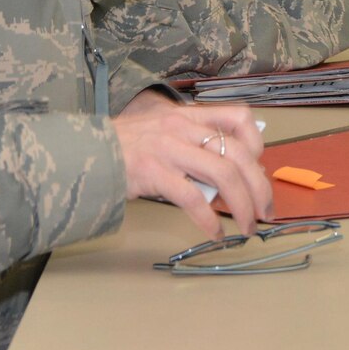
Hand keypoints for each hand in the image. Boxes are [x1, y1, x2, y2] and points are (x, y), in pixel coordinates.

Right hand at [113, 94, 272, 235]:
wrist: (83, 154)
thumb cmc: (125, 149)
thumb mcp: (162, 134)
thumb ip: (193, 146)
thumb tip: (228, 178)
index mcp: (187, 115)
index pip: (239, 117)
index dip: (257, 144)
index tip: (259, 168)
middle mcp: (181, 127)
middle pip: (238, 154)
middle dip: (259, 186)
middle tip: (265, 210)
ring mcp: (167, 148)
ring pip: (223, 175)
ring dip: (242, 205)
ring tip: (247, 226)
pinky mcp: (153, 172)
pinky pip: (192, 198)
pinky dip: (209, 220)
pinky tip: (214, 234)